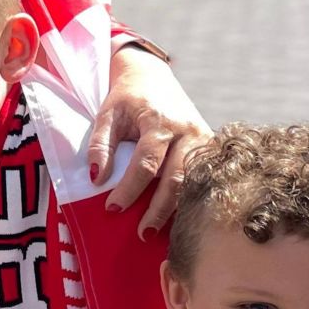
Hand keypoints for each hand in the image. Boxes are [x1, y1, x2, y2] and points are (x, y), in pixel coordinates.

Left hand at [88, 46, 210, 232]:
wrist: (151, 75)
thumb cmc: (126, 98)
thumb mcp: (107, 115)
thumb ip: (100, 145)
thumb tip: (97, 179)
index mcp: (159, 120)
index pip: (146, 162)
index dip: (129, 188)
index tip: (112, 208)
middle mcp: (187, 130)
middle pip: (176, 178)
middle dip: (158, 208)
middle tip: (142, 233)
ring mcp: (203, 138)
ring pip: (193, 182)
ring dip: (175, 209)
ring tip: (157, 231)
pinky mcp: (211, 145)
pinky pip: (202, 177)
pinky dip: (188, 198)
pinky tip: (176, 216)